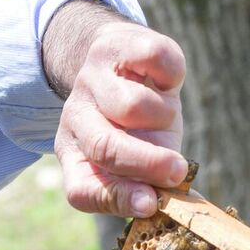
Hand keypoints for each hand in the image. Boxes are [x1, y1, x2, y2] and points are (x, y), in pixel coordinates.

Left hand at [45, 3, 188, 217]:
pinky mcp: (117, 44)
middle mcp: (75, 117)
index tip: (151, 204)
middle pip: (104, 147)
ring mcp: (92, 78)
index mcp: (72, 153)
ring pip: (131, 106)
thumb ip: (137, 186)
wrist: (119, 59)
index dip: (119, 198)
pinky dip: (170, 76)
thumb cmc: (134, 125)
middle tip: (177, 172)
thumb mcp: (132, 160)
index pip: (83, 188)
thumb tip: (154, 205)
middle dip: (146, 162)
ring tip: (163, 115)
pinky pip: (153, 61)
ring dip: (162, 117)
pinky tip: (165, 83)